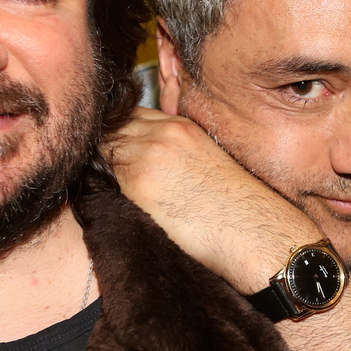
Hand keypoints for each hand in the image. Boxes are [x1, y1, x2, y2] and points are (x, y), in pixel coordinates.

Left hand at [104, 108, 319, 293]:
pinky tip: (102, 199)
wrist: (254, 234)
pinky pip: (100, 172)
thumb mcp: (209, 164)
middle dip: (104, 145)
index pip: (132, 116)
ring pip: (102, 146)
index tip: (112, 153)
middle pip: (113, 126)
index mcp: (183, 127)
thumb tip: (152, 167)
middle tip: (98, 171)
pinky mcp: (137, 180)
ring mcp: (149, 152)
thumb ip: (177, 152)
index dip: (118, 133)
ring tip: (98, 188)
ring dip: (98, 164)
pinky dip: (97, 182)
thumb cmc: (238, 212)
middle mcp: (164, 132)